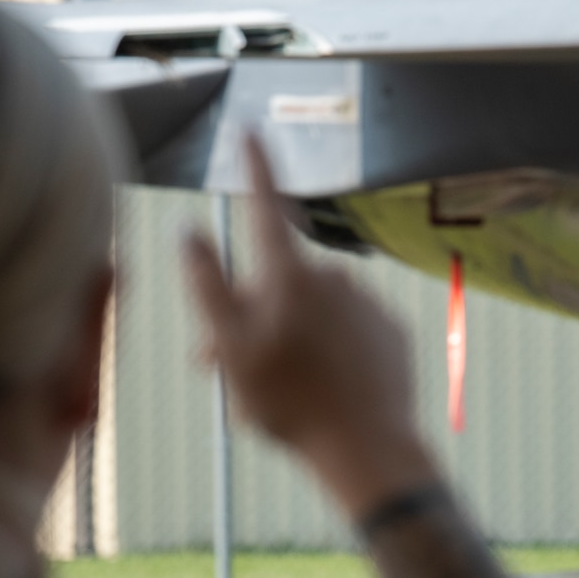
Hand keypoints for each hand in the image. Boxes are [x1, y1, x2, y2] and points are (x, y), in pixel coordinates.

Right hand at [183, 136, 432, 518]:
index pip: (267, 203)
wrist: (370, 448)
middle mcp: (334, 276)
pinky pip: (349, 331)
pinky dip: (332, 352)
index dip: (255, 165)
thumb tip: (187, 232)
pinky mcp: (391, 331)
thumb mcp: (232, 348)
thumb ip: (206, 286)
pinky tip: (327, 392)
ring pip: (314, 311)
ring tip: (282, 394)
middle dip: (252, 313)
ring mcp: (367, 302)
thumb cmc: (291, 404)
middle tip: (228, 370)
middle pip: (279, 281)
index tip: (249, 129)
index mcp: (290, 275)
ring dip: (291, 338)